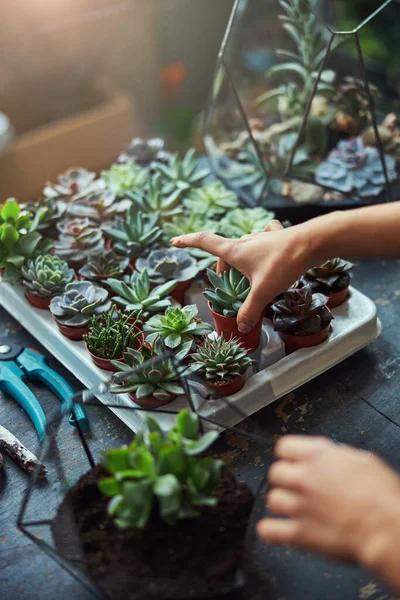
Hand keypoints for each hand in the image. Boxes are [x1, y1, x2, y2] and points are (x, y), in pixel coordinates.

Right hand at [170, 220, 315, 332]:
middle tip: (230, 285)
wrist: (312, 242)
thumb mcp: (264, 291)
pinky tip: (270, 253)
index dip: (187, 241)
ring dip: (243, 260)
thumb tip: (240, 327)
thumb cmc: (283, 263)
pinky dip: (262, 247)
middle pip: (226, 252)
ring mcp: (261, 236)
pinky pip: (263, 239)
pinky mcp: (277, 236)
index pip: (204, 242)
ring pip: (245, 246)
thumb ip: (250, 311)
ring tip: (252, 276)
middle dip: (224, 268)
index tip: (174, 240)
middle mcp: (245, 240)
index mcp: (235, 250)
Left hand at [257, 436, 399, 579]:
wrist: (386, 529)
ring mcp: (298, 505)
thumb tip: (331, 457)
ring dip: (282, 503)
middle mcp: (303, 478)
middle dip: (285, 479)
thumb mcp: (364, 461)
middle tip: (297, 486)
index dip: (290, 455)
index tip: (293, 461)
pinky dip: (270, 531)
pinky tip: (275, 529)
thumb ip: (338, 456)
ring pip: (273, 499)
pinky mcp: (299, 533)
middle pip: (275, 473)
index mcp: (318, 456)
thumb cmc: (382, 497)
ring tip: (294, 508)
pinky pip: (269, 530)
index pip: (284, 447)